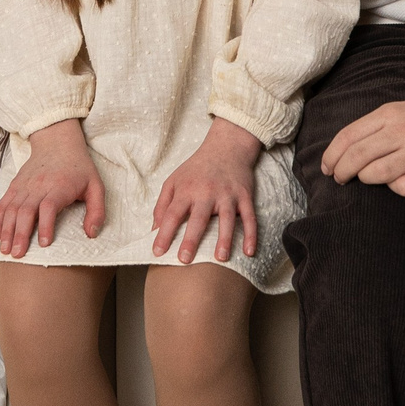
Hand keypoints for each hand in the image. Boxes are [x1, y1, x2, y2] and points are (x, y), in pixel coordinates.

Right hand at [0, 119, 104, 257]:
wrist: (58, 142)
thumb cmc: (79, 168)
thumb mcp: (96, 186)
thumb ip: (97, 211)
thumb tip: (92, 233)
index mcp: (60, 186)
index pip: (49, 206)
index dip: (46, 225)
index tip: (44, 243)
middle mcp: (39, 185)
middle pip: (26, 210)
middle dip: (20, 233)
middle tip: (18, 254)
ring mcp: (24, 185)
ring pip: (11, 208)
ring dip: (6, 230)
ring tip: (4, 249)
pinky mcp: (15, 186)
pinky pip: (3, 204)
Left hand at [151, 118, 261, 264]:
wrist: (227, 146)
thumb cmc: (196, 168)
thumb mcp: (174, 180)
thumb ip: (162, 205)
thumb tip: (153, 230)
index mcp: (186, 190)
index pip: (172, 214)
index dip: (164, 233)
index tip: (157, 251)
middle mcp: (206, 192)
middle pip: (198, 218)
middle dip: (191, 239)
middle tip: (184, 259)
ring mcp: (227, 195)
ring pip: (226, 219)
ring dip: (224, 239)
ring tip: (220, 258)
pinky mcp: (244, 196)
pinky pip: (249, 218)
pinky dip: (251, 234)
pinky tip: (249, 252)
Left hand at [319, 100, 404, 197]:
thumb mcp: (401, 112)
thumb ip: (373, 128)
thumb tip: (341, 151)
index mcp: (390, 113)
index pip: (348, 136)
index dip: (332, 155)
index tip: (327, 167)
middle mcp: (403, 131)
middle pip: (356, 157)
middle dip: (342, 172)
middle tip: (339, 179)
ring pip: (374, 175)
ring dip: (366, 180)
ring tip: (369, 178)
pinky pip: (401, 189)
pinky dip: (395, 188)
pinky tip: (400, 181)